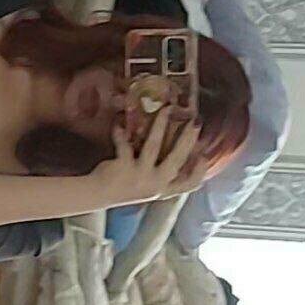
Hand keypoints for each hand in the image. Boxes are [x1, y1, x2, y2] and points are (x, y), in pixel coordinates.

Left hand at [92, 106, 210, 206]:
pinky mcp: (124, 167)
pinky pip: (124, 144)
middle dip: (187, 139)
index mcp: (164, 190)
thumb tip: (179, 149)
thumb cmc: (126, 186)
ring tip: (164, 110)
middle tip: (195, 122)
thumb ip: (163, 174)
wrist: (99, 195)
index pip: (189, 184)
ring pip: (154, 147)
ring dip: (159, 126)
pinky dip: (121, 133)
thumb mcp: (149, 186)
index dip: (200, 171)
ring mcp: (140, 176)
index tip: (205, 155)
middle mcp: (156, 184)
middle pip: (177, 160)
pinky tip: (118, 124)